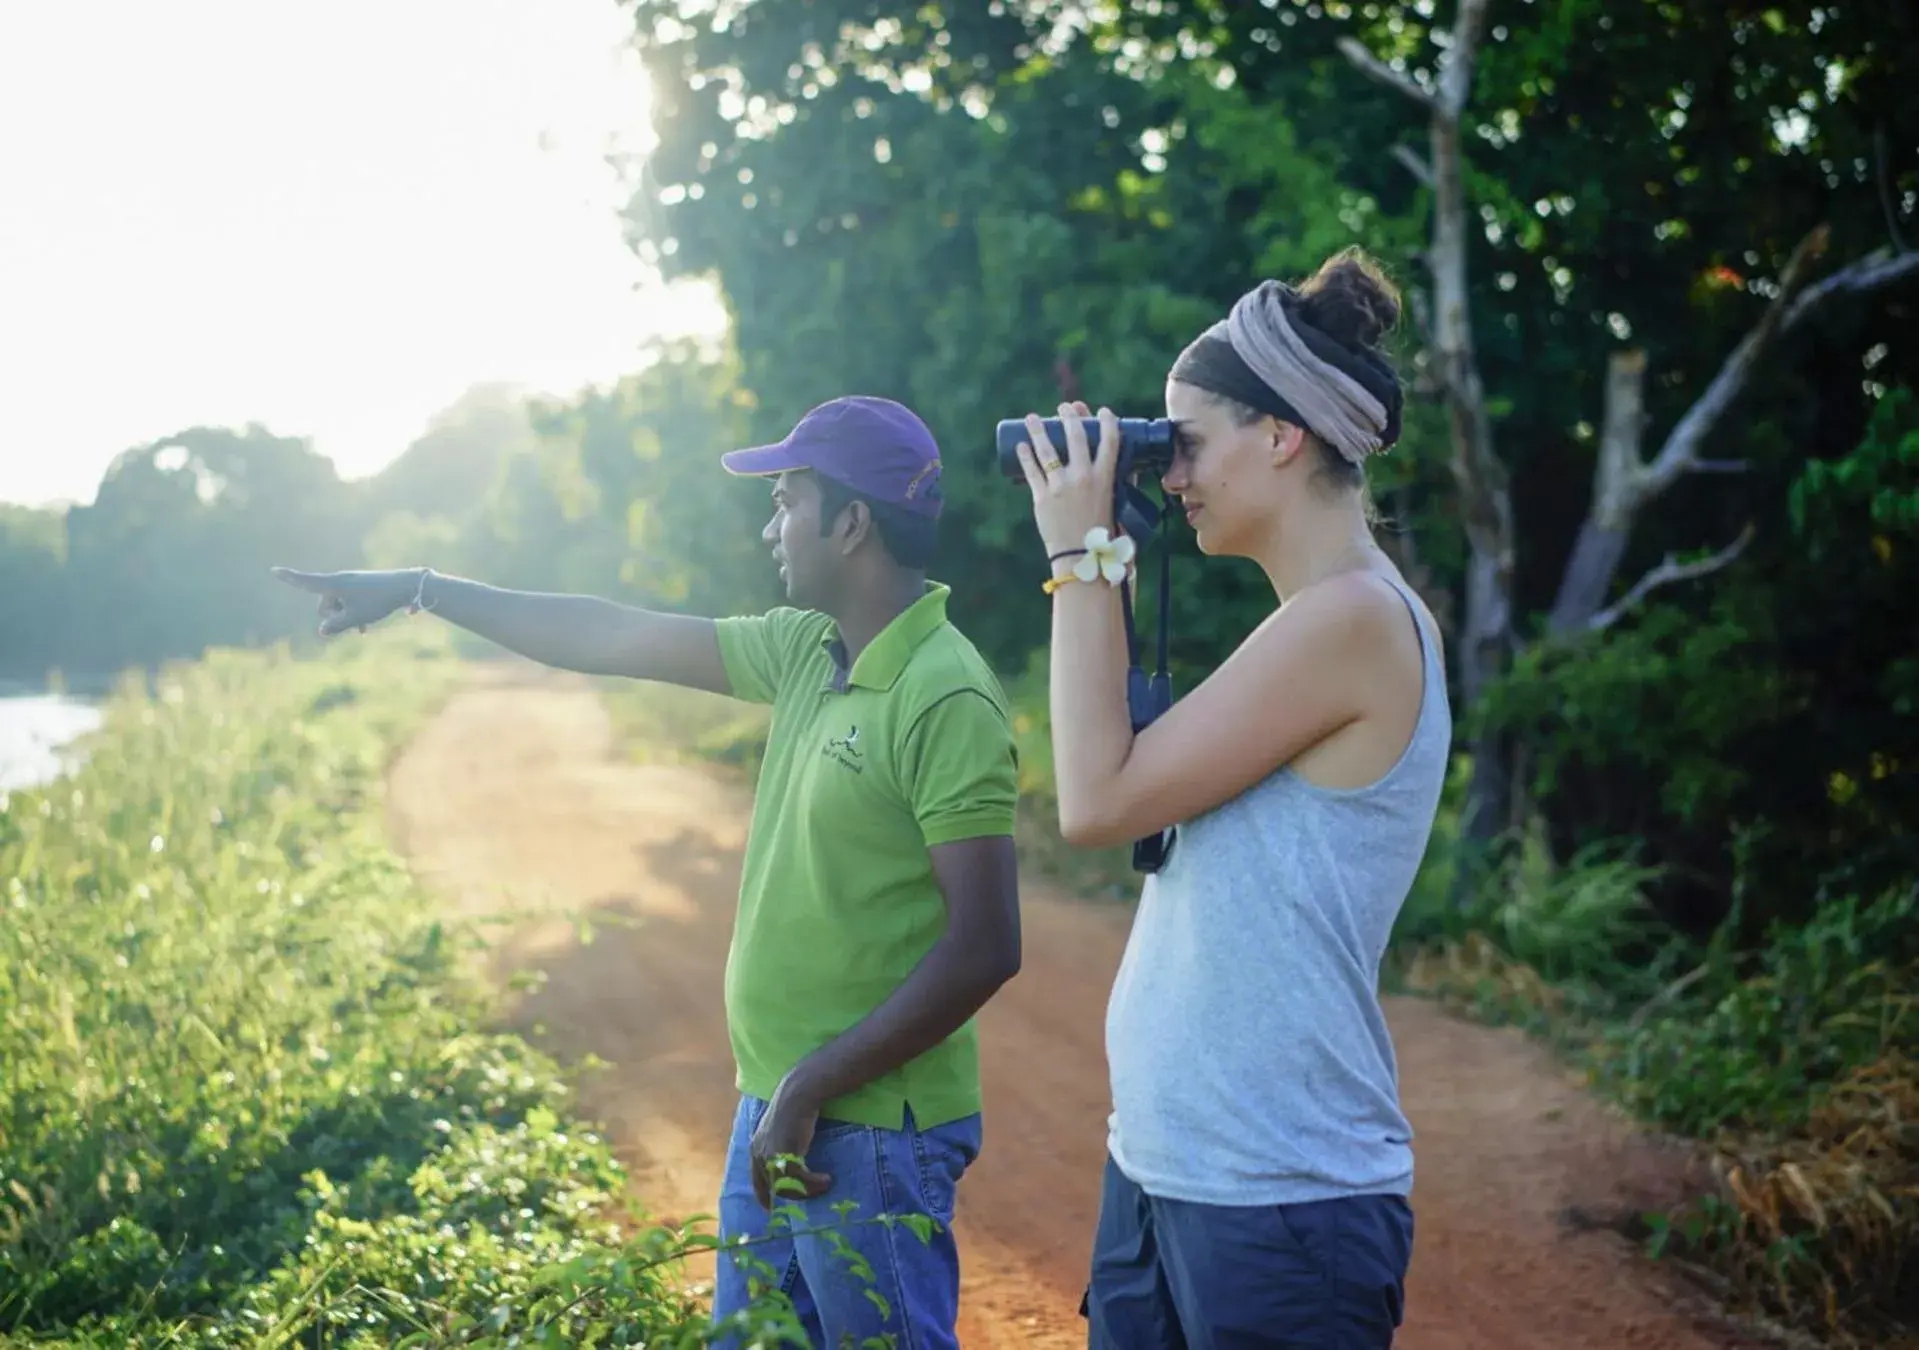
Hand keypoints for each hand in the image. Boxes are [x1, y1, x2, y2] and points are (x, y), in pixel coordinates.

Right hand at [272, 567, 422, 636]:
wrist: (407, 586)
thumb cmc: (379, 601)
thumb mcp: (355, 617)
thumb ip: (336, 625)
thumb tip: (322, 630)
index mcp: (334, 584)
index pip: (306, 582)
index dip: (289, 578)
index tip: (273, 570)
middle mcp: (340, 581)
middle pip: (324, 604)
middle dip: (332, 617)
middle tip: (352, 624)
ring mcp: (351, 583)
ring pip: (339, 606)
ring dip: (346, 617)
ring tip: (363, 627)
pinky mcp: (362, 587)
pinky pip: (350, 603)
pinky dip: (353, 614)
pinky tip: (365, 627)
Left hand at [748, 1074, 832, 1210]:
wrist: (799, 1093)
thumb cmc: (795, 1107)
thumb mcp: (783, 1129)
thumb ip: (781, 1145)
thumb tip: (790, 1160)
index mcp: (756, 1148)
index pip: (757, 1180)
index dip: (764, 1196)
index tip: (772, 1209)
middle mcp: (759, 1154)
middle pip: (774, 1187)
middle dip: (795, 1194)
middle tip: (815, 1192)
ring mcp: (770, 1155)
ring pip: (788, 1186)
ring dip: (809, 1190)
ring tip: (826, 1184)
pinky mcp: (784, 1154)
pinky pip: (799, 1179)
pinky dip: (814, 1183)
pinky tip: (827, 1179)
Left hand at [1013, 401, 1124, 561]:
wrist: (1081, 559)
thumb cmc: (1103, 534)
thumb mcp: (1119, 505)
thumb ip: (1123, 485)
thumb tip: (1130, 468)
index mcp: (1105, 478)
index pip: (1110, 440)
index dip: (1107, 421)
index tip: (1103, 411)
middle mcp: (1082, 477)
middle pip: (1076, 436)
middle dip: (1069, 416)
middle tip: (1064, 408)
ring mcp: (1060, 486)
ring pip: (1047, 450)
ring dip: (1038, 430)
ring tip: (1032, 418)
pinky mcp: (1041, 497)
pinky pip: (1031, 471)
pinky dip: (1024, 455)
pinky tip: (1020, 445)